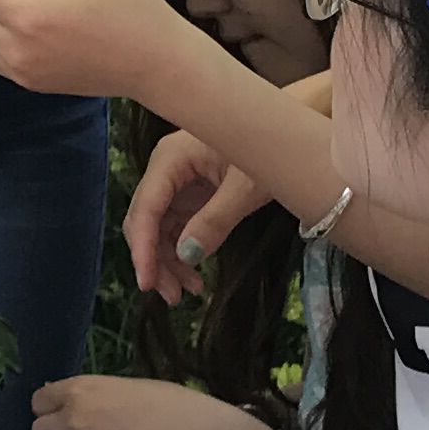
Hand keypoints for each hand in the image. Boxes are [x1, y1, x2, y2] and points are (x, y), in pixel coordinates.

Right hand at [123, 129, 269, 303]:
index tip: (147, 283)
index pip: (145, 208)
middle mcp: (165, 169)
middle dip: (155, 261)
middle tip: (173, 297)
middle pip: (145, 221)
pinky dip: (181, 252)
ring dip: (168, 262)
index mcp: (170, 158)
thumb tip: (187, 256)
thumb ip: (216, 221)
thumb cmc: (268, 148)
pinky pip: (175, 228)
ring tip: (191, 291)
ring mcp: (176, 182)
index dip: (142, 249)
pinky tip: (194, 275)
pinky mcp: (189, 194)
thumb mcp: (246, 188)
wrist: (286, 132)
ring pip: (157, 229)